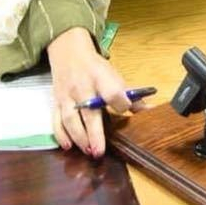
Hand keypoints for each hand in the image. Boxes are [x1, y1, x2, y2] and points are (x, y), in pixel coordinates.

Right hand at [45, 27, 144, 157]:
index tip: (126, 111)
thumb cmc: (95, 68)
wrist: (69, 53)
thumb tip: (150, 110)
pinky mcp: (57, 102)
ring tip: (88, 151)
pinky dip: (61, 134)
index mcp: (101, 77)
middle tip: (99, 151)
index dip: (121, 103)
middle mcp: (83, 87)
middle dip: (94, 133)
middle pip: (89, 111)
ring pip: (70, 118)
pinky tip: (68, 146)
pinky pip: (56, 120)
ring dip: (79, 137)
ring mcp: (67, 95)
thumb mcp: (114, 75)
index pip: (112, 92)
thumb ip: (129, 95)